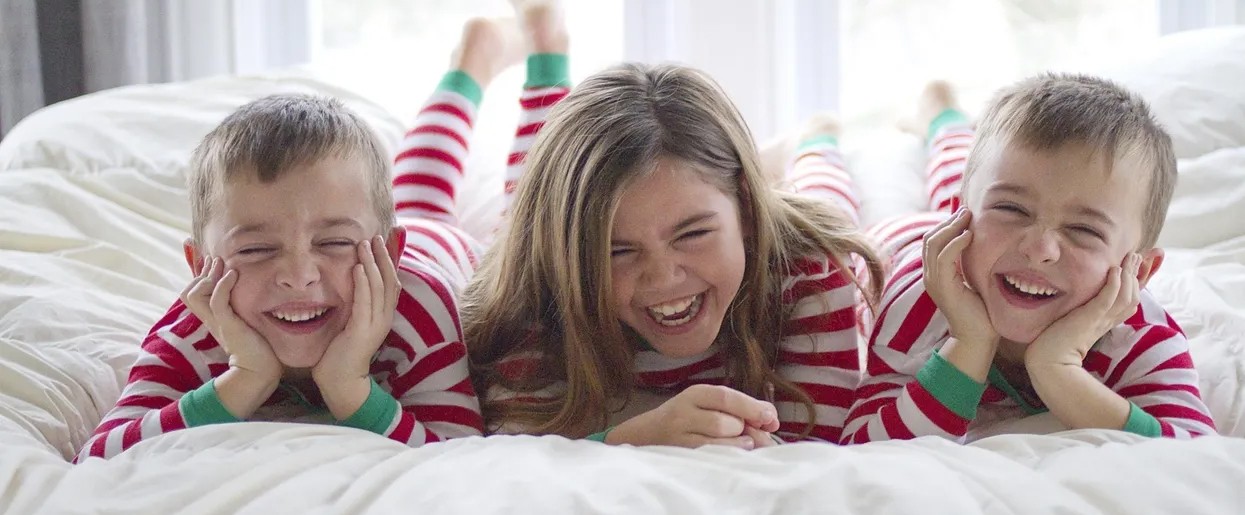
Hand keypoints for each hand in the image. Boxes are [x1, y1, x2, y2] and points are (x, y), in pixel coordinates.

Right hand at [181, 256, 281, 381]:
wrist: (260, 369)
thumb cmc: (258, 346)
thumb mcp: (244, 321)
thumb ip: (239, 309)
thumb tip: (243, 292)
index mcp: (212, 319)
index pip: (191, 295)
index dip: (198, 277)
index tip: (212, 264)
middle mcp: (211, 320)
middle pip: (188, 293)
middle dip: (202, 273)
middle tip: (216, 260)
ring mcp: (218, 322)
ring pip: (196, 295)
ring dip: (209, 276)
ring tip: (224, 265)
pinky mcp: (229, 325)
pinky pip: (217, 301)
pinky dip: (223, 285)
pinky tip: (234, 274)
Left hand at [313, 236, 400, 407]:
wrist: (341, 383)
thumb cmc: (342, 354)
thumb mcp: (352, 324)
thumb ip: (355, 306)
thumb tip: (351, 287)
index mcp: (382, 316)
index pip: (391, 283)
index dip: (390, 261)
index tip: (384, 241)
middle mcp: (383, 318)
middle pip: (389, 281)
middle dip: (384, 257)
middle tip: (376, 236)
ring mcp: (374, 325)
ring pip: (379, 288)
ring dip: (372, 264)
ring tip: (365, 245)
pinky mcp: (361, 331)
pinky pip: (364, 302)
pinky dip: (362, 283)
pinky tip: (358, 268)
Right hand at [606, 384, 780, 448]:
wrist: (647, 435)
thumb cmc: (689, 419)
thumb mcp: (710, 405)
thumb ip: (741, 408)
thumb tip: (772, 418)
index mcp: (695, 394)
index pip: (726, 397)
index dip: (752, 408)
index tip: (771, 418)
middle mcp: (682, 413)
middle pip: (724, 422)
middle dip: (744, 429)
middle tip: (751, 434)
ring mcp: (677, 437)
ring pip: (716, 441)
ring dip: (737, 445)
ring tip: (742, 444)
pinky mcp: (678, 455)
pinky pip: (708, 457)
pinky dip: (726, 456)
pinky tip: (732, 456)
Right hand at [923, 209, 997, 346]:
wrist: (978, 338)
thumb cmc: (982, 311)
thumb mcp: (974, 279)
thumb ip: (970, 262)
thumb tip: (979, 240)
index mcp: (936, 273)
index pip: (933, 241)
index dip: (947, 224)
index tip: (965, 212)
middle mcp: (930, 276)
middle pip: (930, 239)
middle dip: (948, 221)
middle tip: (966, 210)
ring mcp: (934, 281)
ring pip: (933, 245)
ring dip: (951, 227)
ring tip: (967, 216)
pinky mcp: (943, 287)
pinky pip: (944, 258)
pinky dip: (955, 244)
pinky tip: (969, 235)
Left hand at [1025, 253, 1141, 367]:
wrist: (1048, 365)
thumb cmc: (1054, 346)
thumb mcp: (1071, 323)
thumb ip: (1078, 312)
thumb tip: (1077, 303)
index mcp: (1104, 322)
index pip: (1128, 301)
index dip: (1137, 284)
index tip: (1141, 266)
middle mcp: (1106, 321)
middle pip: (1132, 296)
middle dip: (1137, 275)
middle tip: (1137, 255)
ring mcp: (1099, 320)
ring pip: (1125, 296)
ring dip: (1129, 275)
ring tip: (1130, 257)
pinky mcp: (1089, 320)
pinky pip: (1106, 301)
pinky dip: (1113, 285)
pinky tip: (1114, 271)